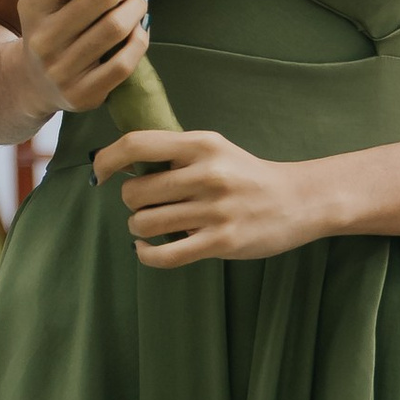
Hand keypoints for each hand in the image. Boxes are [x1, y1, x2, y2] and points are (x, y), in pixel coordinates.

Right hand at [17, 0, 153, 114]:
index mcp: (32, 4)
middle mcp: (42, 37)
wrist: (32, 82)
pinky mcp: (81, 94)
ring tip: (138, 2)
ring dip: (138, 8)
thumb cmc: (59, 22)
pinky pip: (124, 62)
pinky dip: (140, 40)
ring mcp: (60, 69)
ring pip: (117, 27)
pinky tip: (137, 30)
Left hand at [92, 121, 327, 264]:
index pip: (137, 144)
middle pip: (135, 192)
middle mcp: (207, 174)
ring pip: (145, 224)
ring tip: (151, 227)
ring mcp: (215, 210)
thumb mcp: (215, 150)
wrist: (299, 201)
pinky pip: (165, 255)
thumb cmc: (247, 175)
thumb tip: (120, 165)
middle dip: (131, 203)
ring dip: (139, 229)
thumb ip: (174, 154)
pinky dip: (146, 255)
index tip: (100, 173)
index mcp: (202, 145)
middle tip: (145, 206)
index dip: (108, 159)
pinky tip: (147, 250)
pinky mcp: (221, 242)